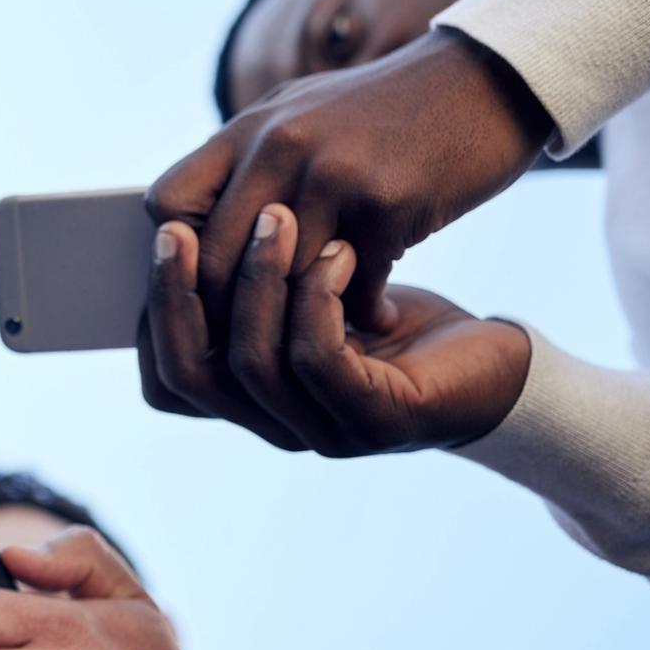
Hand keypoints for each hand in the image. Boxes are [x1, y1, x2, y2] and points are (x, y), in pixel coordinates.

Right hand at [139, 204, 530, 452]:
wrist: (497, 363)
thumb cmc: (398, 324)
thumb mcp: (310, 299)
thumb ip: (252, 286)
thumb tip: (180, 225)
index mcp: (249, 404)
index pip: (165, 382)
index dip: (152, 316)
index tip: (162, 238)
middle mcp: (275, 427)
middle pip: (189, 377)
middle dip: (177, 298)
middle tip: (180, 231)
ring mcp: (324, 433)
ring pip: (251, 363)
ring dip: (253, 284)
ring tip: (275, 217)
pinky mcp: (378, 422)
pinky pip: (318, 361)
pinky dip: (317, 300)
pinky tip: (337, 252)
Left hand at [148, 28, 549, 328]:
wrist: (485, 78)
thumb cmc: (386, 110)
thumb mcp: (301, 116)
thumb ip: (249, 165)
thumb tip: (195, 232)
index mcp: (248, 128)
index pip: (168, 205)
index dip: (176, 255)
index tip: (207, 285)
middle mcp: (277, 146)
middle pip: (216, 256)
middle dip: (230, 309)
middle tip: (254, 342)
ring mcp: (330, 173)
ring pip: (280, 278)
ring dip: (298, 319)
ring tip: (314, 341)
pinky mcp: (386, 201)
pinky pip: (355, 283)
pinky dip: (364, 311)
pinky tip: (378, 318)